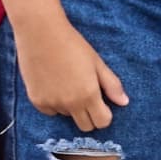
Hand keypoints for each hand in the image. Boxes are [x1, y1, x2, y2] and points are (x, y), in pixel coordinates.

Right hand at [14, 14, 128, 130]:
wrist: (40, 32)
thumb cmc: (72, 44)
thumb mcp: (96, 62)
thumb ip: (111, 85)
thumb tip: (124, 102)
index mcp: (88, 95)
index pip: (102, 122)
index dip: (104, 115)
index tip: (101, 104)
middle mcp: (70, 104)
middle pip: (85, 126)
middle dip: (89, 115)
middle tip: (85, 96)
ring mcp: (51, 103)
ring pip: (67, 116)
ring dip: (70, 106)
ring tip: (66, 82)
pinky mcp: (36, 101)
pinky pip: (50, 111)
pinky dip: (53, 102)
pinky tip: (52, 83)